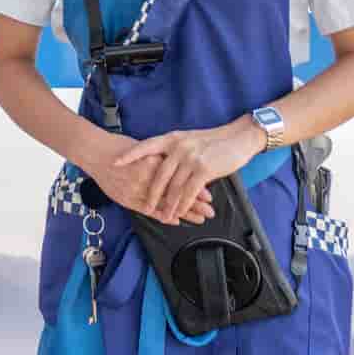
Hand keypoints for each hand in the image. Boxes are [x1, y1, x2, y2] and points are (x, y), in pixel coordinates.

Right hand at [78, 131, 214, 224]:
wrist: (95, 153)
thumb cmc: (119, 147)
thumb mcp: (144, 147)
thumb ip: (161, 157)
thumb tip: (180, 161)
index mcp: (152, 164)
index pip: (179, 180)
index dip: (194, 188)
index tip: (208, 194)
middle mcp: (146, 179)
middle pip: (175, 194)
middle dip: (194, 203)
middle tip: (210, 210)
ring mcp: (136, 191)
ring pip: (164, 205)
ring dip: (182, 212)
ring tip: (199, 219)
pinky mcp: (128, 199)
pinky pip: (148, 210)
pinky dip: (162, 216)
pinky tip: (175, 221)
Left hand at [112, 119, 261, 222]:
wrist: (237, 138)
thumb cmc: (213, 141)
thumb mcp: (189, 140)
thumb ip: (174, 151)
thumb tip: (161, 165)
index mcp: (172, 138)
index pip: (146, 146)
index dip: (130, 155)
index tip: (115, 163)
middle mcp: (178, 147)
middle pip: (158, 174)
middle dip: (151, 193)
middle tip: (144, 206)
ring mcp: (190, 158)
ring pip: (174, 187)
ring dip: (168, 205)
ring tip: (164, 216)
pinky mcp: (203, 169)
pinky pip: (188, 191)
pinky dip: (183, 204)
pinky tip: (180, 212)